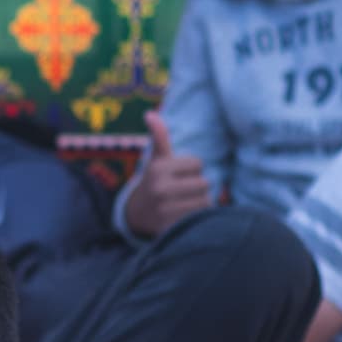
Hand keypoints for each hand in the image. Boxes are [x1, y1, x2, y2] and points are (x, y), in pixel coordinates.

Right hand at [124, 113, 212, 235]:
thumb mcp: (156, 160)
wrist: (137, 215)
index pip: (198, 164)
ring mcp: (165, 210)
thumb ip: (159, 137)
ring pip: (204, 202)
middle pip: (204, 183)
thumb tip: (151, 113)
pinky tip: (184, 217)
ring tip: (184, 204)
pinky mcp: (171, 228)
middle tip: (183, 192)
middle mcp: (160, 189)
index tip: (179, 175)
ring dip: (199, 203)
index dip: (193, 169)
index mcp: (158, 169)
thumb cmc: (155, 182)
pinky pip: (199, 219)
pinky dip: (196, 219)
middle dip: (198, 187)